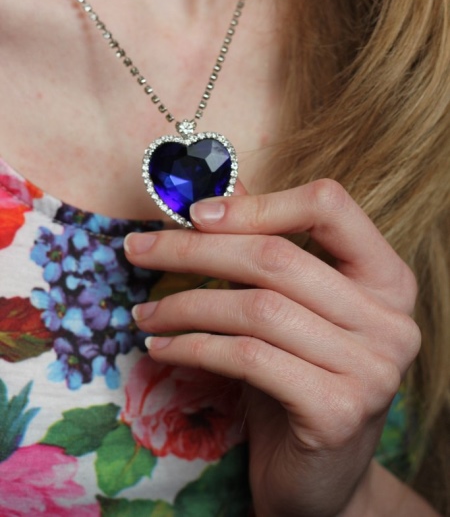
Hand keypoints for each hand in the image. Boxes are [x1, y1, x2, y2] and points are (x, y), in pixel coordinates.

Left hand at [125, 179, 420, 516]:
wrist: (320, 476)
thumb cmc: (300, 378)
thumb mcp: (290, 309)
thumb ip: (267, 251)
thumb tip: (214, 197)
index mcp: (386, 277)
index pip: (330, 206)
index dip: (258, 204)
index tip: (195, 215)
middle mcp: (390, 319)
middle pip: (277, 258)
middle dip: (194, 250)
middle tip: (138, 249)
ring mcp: (371, 368)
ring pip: (256, 308)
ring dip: (185, 304)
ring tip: (145, 311)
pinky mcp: (337, 412)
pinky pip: (248, 358)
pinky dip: (194, 347)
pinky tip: (162, 347)